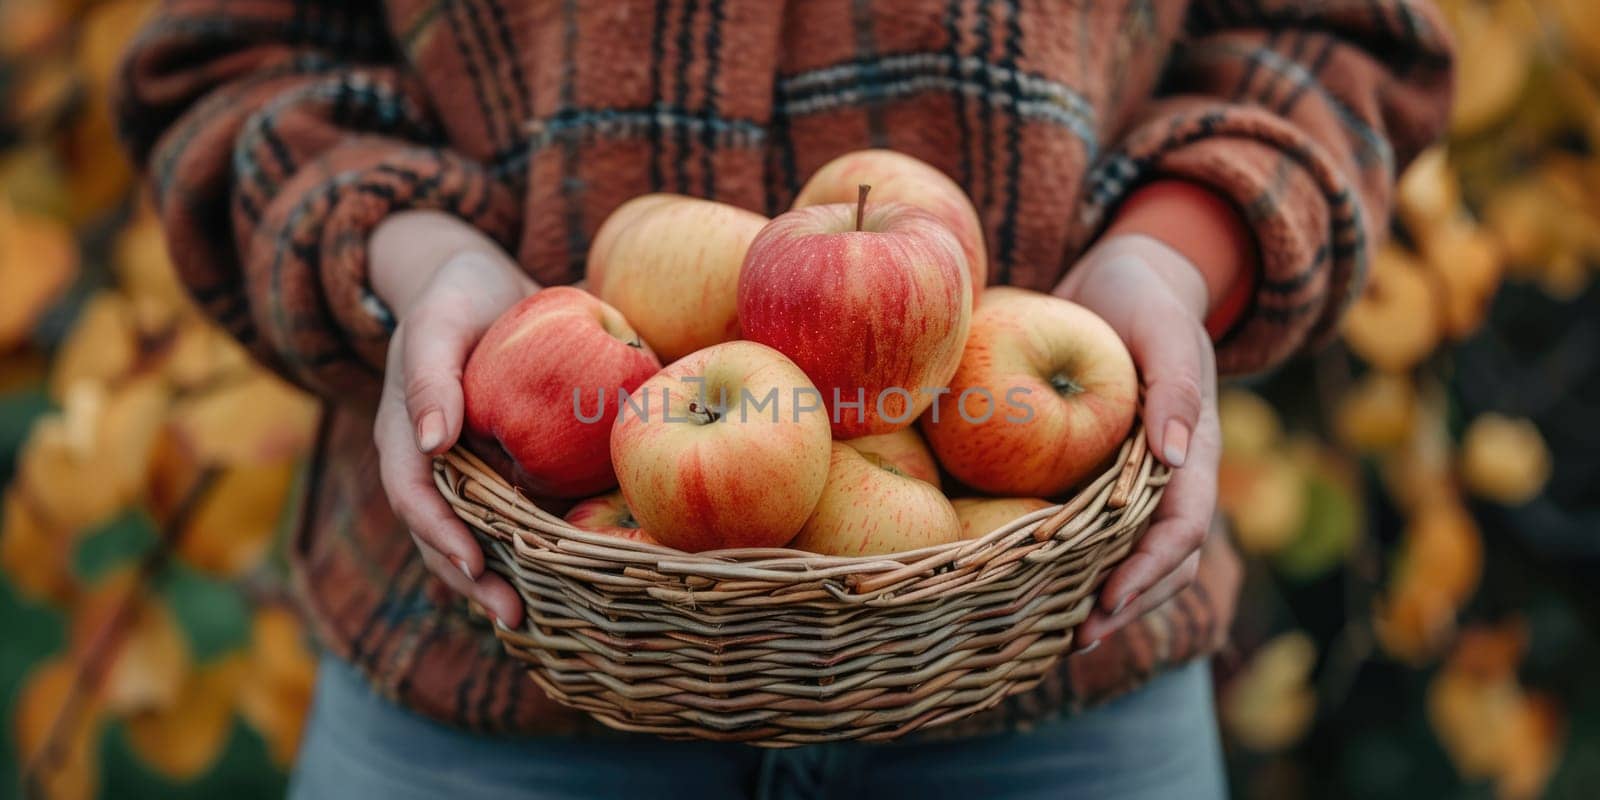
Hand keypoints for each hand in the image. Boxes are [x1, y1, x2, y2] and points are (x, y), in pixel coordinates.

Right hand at [370, 211, 534, 627]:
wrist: (483, 287)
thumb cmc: (458, 297)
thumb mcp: (441, 321)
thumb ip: (431, 375)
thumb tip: (432, 441)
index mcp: (407, 436)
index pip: (415, 497)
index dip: (440, 534)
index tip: (474, 563)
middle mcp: (435, 466)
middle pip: (443, 536)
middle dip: (473, 581)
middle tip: (513, 616)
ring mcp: (470, 474)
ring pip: (478, 539)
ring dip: (501, 581)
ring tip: (532, 618)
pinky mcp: (508, 471)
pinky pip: (517, 519)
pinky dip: (535, 551)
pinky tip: (570, 580)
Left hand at [1055, 234, 1221, 645]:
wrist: (1117, 279)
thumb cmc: (1144, 298)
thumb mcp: (1164, 328)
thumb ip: (1175, 385)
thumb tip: (1178, 457)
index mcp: (1191, 454)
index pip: (1180, 530)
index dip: (1150, 572)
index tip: (1109, 600)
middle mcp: (1159, 479)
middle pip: (1154, 562)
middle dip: (1121, 606)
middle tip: (1074, 642)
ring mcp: (1122, 481)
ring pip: (1115, 555)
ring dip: (1089, 596)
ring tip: (1048, 635)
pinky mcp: (1084, 472)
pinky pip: (1074, 525)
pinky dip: (1055, 559)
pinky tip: (1014, 581)